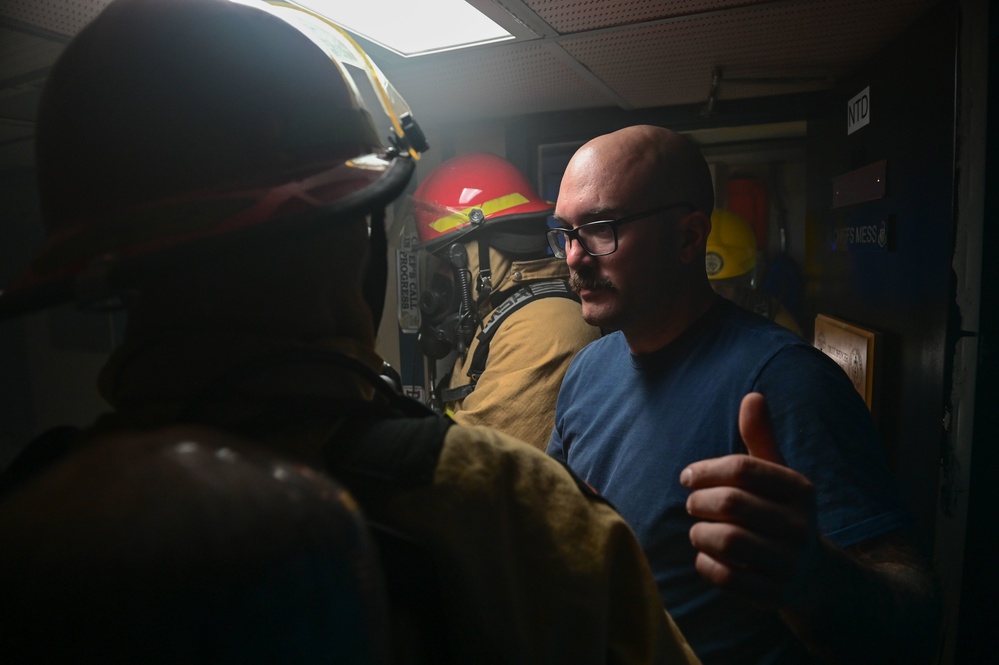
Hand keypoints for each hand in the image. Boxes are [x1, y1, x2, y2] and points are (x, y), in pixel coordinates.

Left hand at [680, 392, 820, 607]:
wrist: (814, 575)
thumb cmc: (782, 512)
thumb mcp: (778, 475)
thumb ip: (761, 438)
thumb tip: (752, 396)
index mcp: (800, 490)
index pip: (743, 469)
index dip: (705, 470)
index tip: (687, 477)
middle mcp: (800, 526)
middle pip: (732, 504)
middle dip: (699, 502)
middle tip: (691, 504)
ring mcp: (790, 563)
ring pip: (729, 542)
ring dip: (700, 534)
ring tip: (697, 530)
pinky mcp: (775, 595)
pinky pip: (728, 578)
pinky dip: (706, 565)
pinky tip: (706, 556)